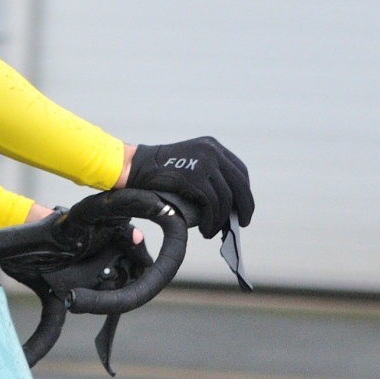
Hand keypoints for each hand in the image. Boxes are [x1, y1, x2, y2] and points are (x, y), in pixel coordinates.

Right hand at [127, 137, 253, 238]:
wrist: (135, 167)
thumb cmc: (158, 174)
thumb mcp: (189, 166)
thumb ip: (208, 176)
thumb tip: (229, 204)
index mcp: (213, 146)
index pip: (240, 171)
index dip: (244, 193)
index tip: (242, 209)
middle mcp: (212, 151)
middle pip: (240, 184)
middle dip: (244, 207)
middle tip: (240, 223)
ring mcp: (205, 162)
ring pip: (227, 197)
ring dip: (222, 219)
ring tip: (212, 231)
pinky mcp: (196, 177)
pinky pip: (213, 204)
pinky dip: (211, 221)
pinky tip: (205, 229)